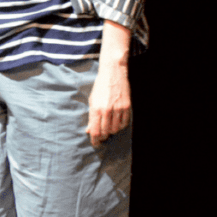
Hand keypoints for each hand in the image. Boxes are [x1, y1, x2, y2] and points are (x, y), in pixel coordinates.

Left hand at [87, 21, 131, 146]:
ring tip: (108, 128)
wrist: (113, 73)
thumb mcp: (92, 100)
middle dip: (102, 136)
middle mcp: (107, 110)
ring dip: (111, 131)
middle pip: (106, 132)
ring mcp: (118, 109)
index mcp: (96, 109)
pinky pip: (124, 123)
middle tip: (101, 137)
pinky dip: (120, 126)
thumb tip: (89, 130)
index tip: (95, 144)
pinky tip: (116, 123)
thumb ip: (91, 117)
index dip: (95, 140)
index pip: (95, 131)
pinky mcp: (127, 107)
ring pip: (115, 129)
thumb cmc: (100, 87)